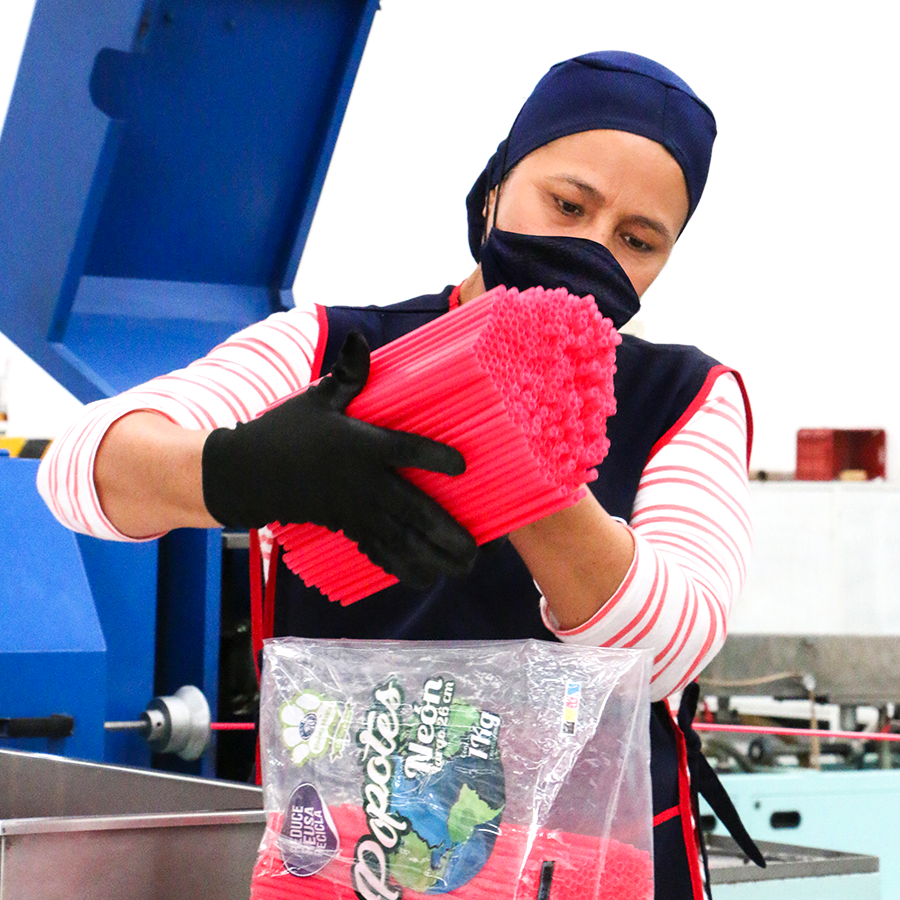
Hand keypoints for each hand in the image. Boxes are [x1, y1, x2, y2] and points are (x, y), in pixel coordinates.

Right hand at [202, 332, 476, 586]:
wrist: (249, 473)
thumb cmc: (288, 431)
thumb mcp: (317, 399)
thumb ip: (347, 374)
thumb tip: (359, 337)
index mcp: (361, 446)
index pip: (405, 450)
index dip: (434, 458)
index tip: (463, 466)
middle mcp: (364, 482)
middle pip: (413, 511)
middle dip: (447, 533)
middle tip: (476, 550)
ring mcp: (356, 511)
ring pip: (401, 540)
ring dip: (433, 558)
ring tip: (462, 568)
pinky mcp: (346, 528)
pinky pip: (378, 552)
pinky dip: (402, 568)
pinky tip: (425, 579)